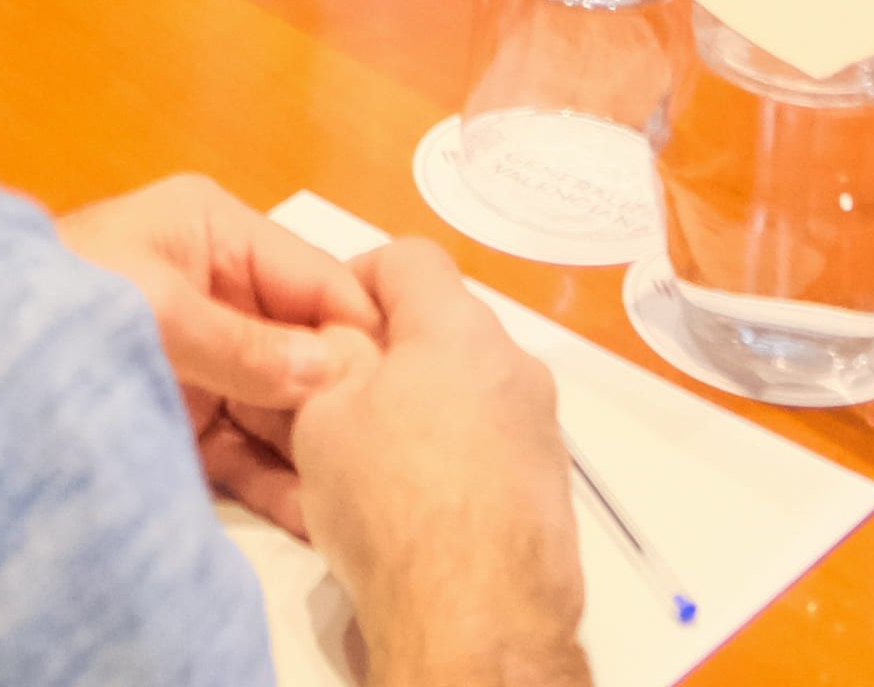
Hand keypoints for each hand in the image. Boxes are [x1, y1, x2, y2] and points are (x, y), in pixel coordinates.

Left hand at [52, 175, 376, 526]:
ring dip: (316, 446)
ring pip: (285, 403)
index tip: (402, 384)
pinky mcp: (186, 417)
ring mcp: (206, 357)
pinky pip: (248, 449)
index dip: (360, 330)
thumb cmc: (47, 296)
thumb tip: (333, 370)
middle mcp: (220, 289)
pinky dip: (278, 480)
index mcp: (216, 232)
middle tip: (387, 450)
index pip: (316, 278)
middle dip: (342, 396)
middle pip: (309, 345)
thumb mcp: (156, 309)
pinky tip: (313, 511)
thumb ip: (246, 345)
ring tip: (359, 491)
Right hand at [284, 236, 582, 686]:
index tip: (328, 322)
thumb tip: (345, 347)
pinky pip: (494, 448)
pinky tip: (417, 506)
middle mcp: (513, 365)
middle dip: (392, 354)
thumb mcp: (322, 415)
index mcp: (457, 327)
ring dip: (426, 411)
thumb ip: (331, 360)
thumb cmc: (393, 504)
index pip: (409, 258)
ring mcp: (542, 427)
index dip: (358, 280)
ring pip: (470, 392)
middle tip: (341, 396)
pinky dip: (456, 461)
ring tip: (374, 463)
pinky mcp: (551, 486)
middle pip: (444, 329)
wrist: (472, 613)